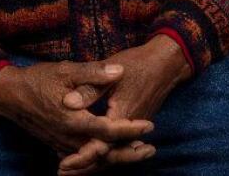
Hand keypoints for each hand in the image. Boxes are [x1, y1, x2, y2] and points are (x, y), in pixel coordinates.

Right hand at [0, 59, 156, 164]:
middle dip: (129, 153)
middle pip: (105, 153)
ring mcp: (63, 145)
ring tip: (138, 152)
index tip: (149, 126)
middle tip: (150, 150)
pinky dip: (99, 158)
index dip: (131, 129)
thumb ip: (93, 73)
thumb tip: (118, 71)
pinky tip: (110, 153)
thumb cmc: (38, 80)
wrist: (10, 95)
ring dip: (117, 157)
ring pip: (95, 159)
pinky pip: (83, 158)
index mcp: (74, 120)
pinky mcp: (58, 146)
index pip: (109, 130)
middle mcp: (69, 138)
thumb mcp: (66, 70)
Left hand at [55, 35, 192, 173]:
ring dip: (93, 161)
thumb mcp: (112, 73)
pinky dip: (103, 152)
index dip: (81, 157)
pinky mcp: (134, 126)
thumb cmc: (137, 65)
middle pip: (106, 156)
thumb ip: (90, 89)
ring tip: (71, 168)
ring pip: (112, 153)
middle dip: (84, 166)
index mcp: (122, 117)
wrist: (165, 64)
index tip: (63, 164)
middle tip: (62, 171)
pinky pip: (117, 145)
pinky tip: (88, 150)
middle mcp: (130, 129)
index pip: (100, 146)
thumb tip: (67, 102)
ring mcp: (134, 130)